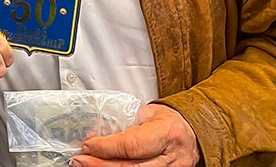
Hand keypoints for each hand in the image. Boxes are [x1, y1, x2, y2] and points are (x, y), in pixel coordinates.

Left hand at [73, 103, 200, 166]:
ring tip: (87, 165)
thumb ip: (126, 121)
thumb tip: (97, 129)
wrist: (194, 133)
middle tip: (80, 160)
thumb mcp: (149, 113)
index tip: (88, 144)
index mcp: (166, 133)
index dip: (107, 147)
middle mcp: (171, 156)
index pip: (132, 144)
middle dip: (101, 164)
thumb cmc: (170, 121)